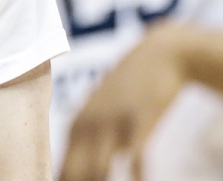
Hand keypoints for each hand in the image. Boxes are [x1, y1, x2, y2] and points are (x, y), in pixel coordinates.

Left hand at [59, 23, 196, 180]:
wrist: (161, 54)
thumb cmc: (131, 90)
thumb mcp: (102, 112)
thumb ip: (89, 138)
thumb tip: (75, 168)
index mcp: (76, 127)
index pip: (61, 171)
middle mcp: (87, 126)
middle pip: (74, 175)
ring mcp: (112, 123)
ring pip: (97, 172)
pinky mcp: (138, 120)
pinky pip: (132, 158)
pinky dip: (133, 177)